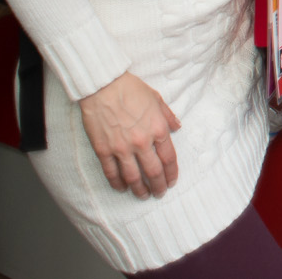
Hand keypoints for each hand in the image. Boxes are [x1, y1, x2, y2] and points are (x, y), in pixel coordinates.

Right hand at [78, 71, 180, 197]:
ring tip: (143, 195)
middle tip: (159, 194)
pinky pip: (111, 173)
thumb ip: (168, 116)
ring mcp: (122, 148)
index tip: (172, 182)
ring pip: (133, 177)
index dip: (171, 174)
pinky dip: (117, 183)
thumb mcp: (157, 98)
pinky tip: (121, 189)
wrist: (103, 86)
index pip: (169, 158)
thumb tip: (178, 127)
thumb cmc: (130, 89)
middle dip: (158, 186)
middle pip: (153, 172)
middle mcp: (142, 142)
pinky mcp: (103, 150)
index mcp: (158, 129)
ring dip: (139, 189)